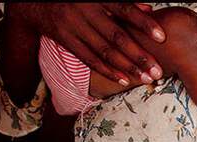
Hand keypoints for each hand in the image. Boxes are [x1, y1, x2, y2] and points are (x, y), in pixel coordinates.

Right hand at [7, 2, 165, 86]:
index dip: (143, 24)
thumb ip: (122, 2)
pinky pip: (88, 59)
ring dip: (127, 67)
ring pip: (103, 51)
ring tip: (146, 78)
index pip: (124, 9)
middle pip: (117, 37)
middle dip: (139, 56)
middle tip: (157, 71)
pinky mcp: (65, 39)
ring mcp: (73, 26)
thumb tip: (149, 10)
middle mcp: (84, 11)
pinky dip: (107, 70)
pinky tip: (123, 79)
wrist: (34, 0)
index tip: (162, 37)